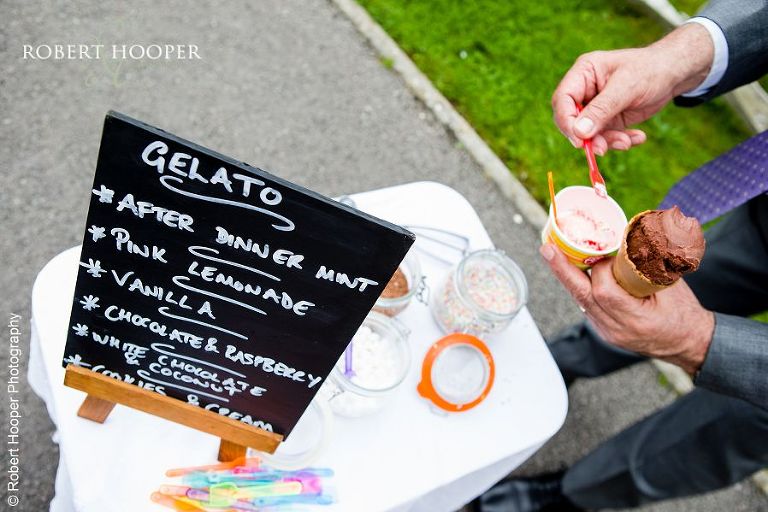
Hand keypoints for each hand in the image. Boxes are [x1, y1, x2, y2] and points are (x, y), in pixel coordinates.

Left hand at [540, 243, 714, 374]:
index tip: (607, 254)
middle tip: (547, 249)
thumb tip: (635, 235)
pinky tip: (573, 270)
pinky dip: (580, 285)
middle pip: (582, 296)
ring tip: (553, 254)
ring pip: (580, 300)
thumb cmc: (685, 313)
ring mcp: (608, 332)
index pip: (605, 292)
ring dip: (568, 276)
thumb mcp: (673, 286)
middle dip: (562, 270)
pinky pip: (586, 305)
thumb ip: (651, 264)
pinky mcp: (604, 330)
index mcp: (638, 320)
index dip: (601, 269)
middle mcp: (617, 329)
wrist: (690, 344)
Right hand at [551, 23, 713, 154]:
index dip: (566, 121)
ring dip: (607, 141)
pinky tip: (637, 137)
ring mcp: (596, 107)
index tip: (579, 140)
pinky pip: (606, 137)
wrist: (674, 74)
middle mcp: (585, 91)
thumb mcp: (626, 87)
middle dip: (588, 137)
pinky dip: (620, 141)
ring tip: (626, 141)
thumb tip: (579, 132)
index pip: (562, 99)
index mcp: (583, 74)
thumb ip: (601, 109)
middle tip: (602, 148)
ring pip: (589, 133)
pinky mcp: (608, 120)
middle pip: (572, 120)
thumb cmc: (650, 70)